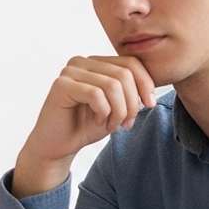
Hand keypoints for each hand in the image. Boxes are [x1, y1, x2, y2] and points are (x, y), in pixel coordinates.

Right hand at [14, 56, 155, 197]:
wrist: (58, 146)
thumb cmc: (85, 126)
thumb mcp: (116, 108)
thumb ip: (131, 94)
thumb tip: (150, 92)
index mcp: (96, 63)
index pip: (131, 62)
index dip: (146, 83)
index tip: (150, 105)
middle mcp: (82, 62)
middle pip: (124, 74)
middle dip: (131, 103)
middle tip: (126, 124)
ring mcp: (70, 71)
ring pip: (112, 85)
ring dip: (118, 111)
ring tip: (112, 125)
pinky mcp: (61, 85)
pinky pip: (95, 95)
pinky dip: (103, 113)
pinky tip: (98, 122)